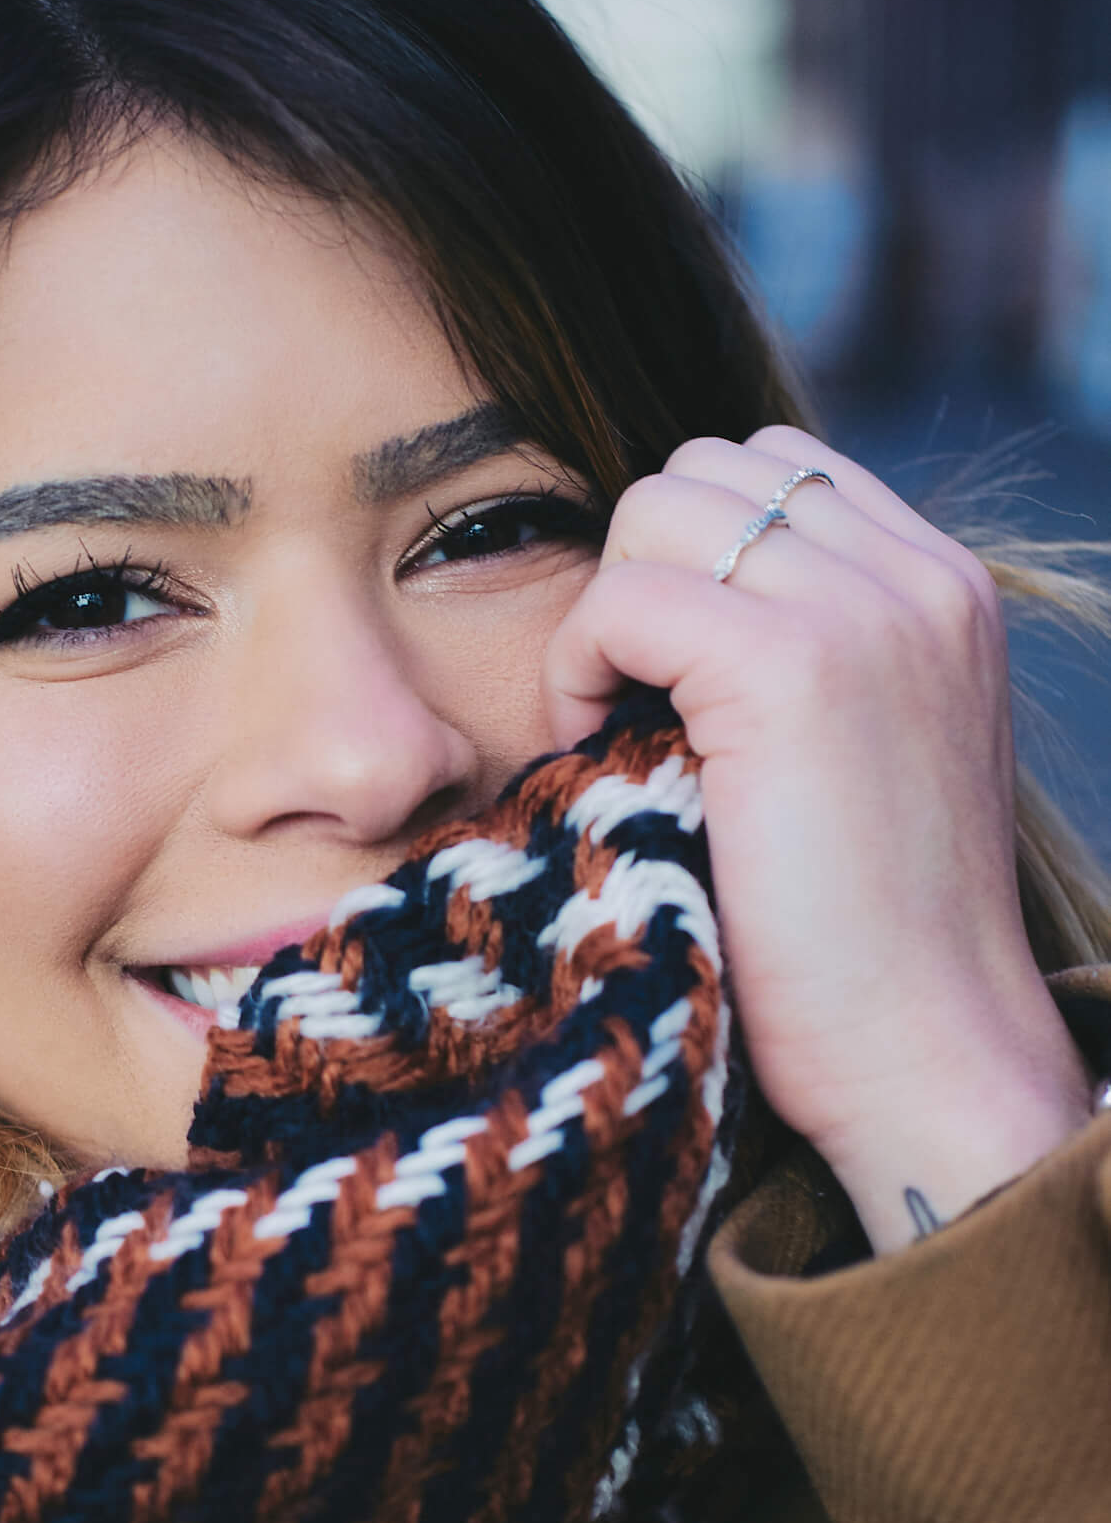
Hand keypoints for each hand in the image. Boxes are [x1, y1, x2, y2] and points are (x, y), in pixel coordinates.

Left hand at [539, 425, 1092, 1250]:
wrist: (920, 1054)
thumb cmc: (859, 941)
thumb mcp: (859, 753)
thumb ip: (806, 651)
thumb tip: (665, 601)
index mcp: (941, 589)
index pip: (777, 468)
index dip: (689, 559)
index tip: (670, 678)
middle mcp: (917, 578)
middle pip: (706, 470)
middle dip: (641, 574)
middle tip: (633, 703)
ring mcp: (863, 611)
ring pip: (657, 508)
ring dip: (607, 612)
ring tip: (621, 727)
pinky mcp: (792, 666)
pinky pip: (622, 595)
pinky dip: (581, 665)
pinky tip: (604, 747)